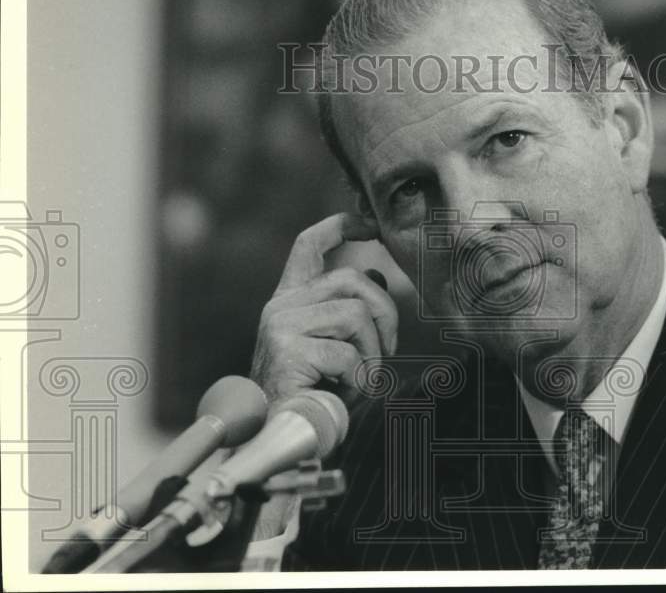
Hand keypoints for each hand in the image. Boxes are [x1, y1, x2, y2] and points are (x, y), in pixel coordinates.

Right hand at [249, 213, 398, 402]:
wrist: (278, 441)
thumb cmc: (312, 396)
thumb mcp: (334, 345)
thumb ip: (348, 309)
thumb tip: (377, 273)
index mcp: (288, 301)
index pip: (309, 245)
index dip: (340, 226)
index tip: (369, 225)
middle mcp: (279, 307)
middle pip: (352, 278)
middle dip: (385, 313)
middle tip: (385, 352)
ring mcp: (280, 326)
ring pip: (356, 313)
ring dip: (373, 353)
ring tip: (361, 379)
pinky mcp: (287, 350)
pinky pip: (349, 352)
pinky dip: (361, 377)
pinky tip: (346, 393)